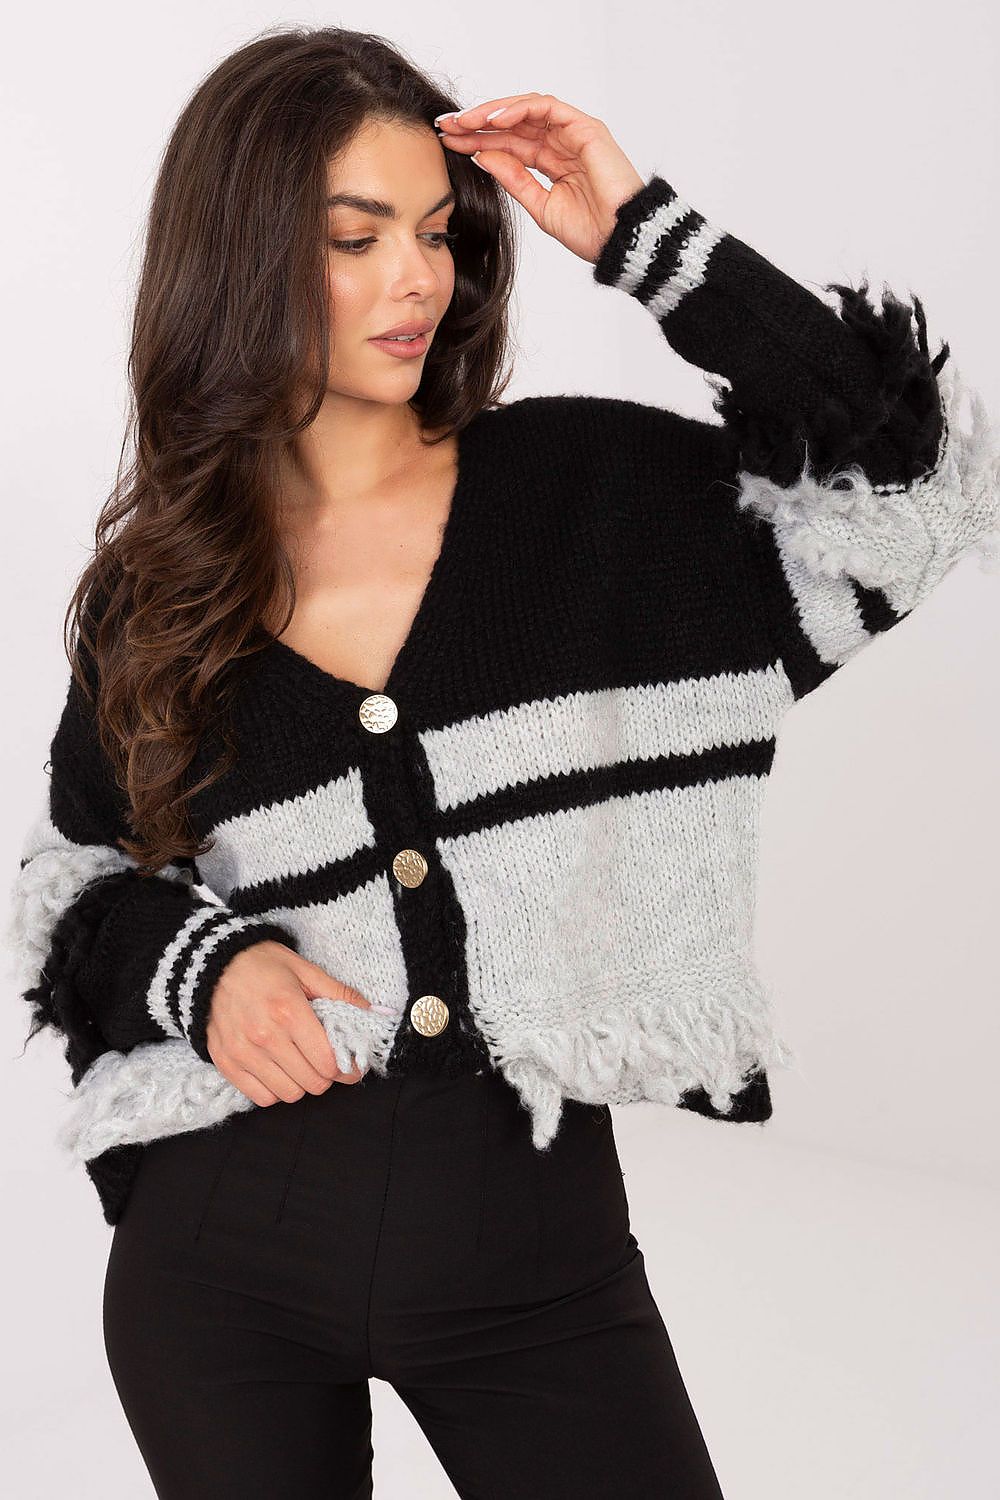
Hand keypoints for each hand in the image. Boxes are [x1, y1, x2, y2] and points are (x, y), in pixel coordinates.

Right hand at [205, 940, 371, 1105]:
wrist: (213, 964)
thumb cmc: (263, 964)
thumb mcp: (305, 970)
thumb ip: (340, 993)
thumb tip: (373, 1012)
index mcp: (289, 1011)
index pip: (328, 1063)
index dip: (348, 1069)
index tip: (353, 1065)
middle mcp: (265, 1036)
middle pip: (313, 1083)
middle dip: (328, 1077)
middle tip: (328, 1063)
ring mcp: (243, 1052)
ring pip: (289, 1095)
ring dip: (302, 1084)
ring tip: (302, 1064)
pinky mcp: (226, 1063)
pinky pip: (261, 1097)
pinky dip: (275, 1090)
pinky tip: (279, 1070)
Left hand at [435, 92, 644, 264]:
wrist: (621, 239)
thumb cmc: (590, 231)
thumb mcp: (539, 205)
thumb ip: (513, 178)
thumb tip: (482, 156)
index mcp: (550, 162)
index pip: (507, 144)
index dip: (477, 141)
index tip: (448, 143)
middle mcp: (560, 143)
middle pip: (512, 124)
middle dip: (476, 123)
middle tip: (446, 126)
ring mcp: (573, 132)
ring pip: (525, 110)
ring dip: (492, 113)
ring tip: (465, 122)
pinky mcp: (584, 126)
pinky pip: (545, 107)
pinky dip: (518, 110)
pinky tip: (493, 121)